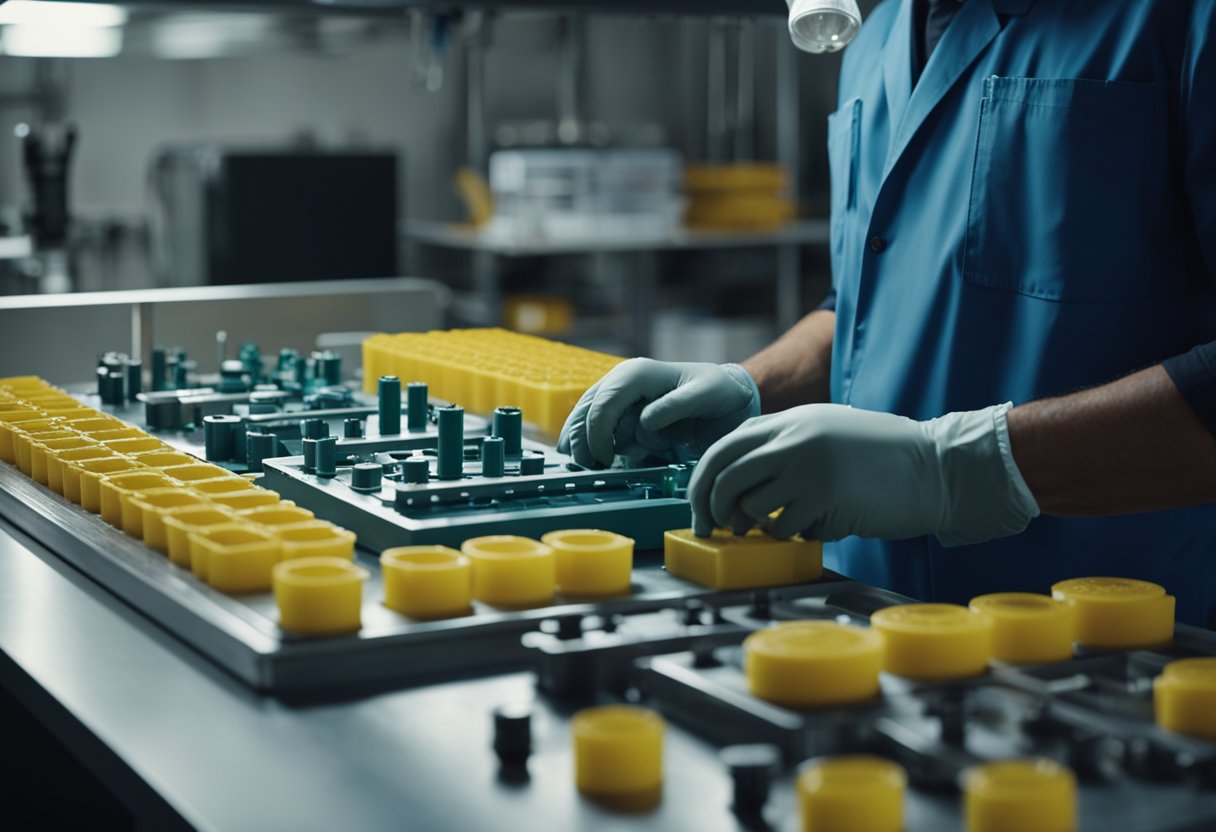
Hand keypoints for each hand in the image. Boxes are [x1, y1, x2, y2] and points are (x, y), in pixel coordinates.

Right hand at [558, 359, 760, 468]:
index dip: (598, 431)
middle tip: (587, 468)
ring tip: (584, 466)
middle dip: (581, 439)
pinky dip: (593, 446)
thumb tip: (644, 420)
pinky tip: (594, 462)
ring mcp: (621, 400)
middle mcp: (623, 383)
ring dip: (581, 442)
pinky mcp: (625, 417)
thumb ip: (676, 405)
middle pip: (587, 409)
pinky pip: (601, 431)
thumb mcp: (705, 395)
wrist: (727, 398)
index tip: (605, 458)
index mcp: (638, 373)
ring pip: (586, 419)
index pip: (605, 402)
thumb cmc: (719, 392)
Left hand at [687, 402, 1039, 544]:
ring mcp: (808, 469)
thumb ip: (782, 445)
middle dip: (713, 509)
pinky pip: (787, 528)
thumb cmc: (880, 455)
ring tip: (774, 529)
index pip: (724, 447)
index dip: (703, 480)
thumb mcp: (825, 430)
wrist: (934, 466)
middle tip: (716, 529)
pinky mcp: (827, 499)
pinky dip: (793, 535)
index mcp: (789, 420)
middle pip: (726, 478)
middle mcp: (793, 440)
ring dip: (756, 526)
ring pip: (753, 507)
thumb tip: (735, 483)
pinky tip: (815, 528)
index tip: (701, 506)